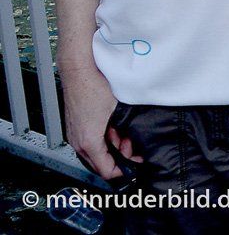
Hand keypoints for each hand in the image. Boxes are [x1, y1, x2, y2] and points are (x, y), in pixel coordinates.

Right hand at [62, 63, 135, 180]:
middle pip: (101, 164)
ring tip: (124, 131)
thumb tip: (134, 143)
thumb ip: (126, 131)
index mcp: (89, 142)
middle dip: (120, 156)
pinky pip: (91, 142)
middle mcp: (78, 142)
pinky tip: (114, 126)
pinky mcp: (75, 128)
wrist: (79, 72)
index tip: (137, 162)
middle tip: (132, 142)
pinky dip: (105, 138)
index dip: (125, 169)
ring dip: (113, 146)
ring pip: (97, 152)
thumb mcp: (118, 112)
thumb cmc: (95, 88)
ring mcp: (75, 135)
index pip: (107, 171)